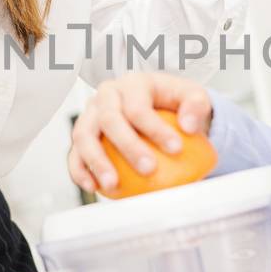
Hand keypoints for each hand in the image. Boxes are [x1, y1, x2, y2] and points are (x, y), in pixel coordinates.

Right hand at [68, 72, 212, 193]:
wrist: (157, 107)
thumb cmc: (174, 102)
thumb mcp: (193, 96)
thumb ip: (196, 105)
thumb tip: (188, 126)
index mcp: (132, 83)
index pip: (138, 105)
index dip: (155, 128)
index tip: (176, 149)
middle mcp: (106, 96)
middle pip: (109, 119)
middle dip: (127, 146)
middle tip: (149, 169)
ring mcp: (90, 115)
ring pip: (83, 136)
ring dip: (96, 162)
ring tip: (113, 184)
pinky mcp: (82, 136)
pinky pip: (74, 154)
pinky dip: (80, 171)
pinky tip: (94, 188)